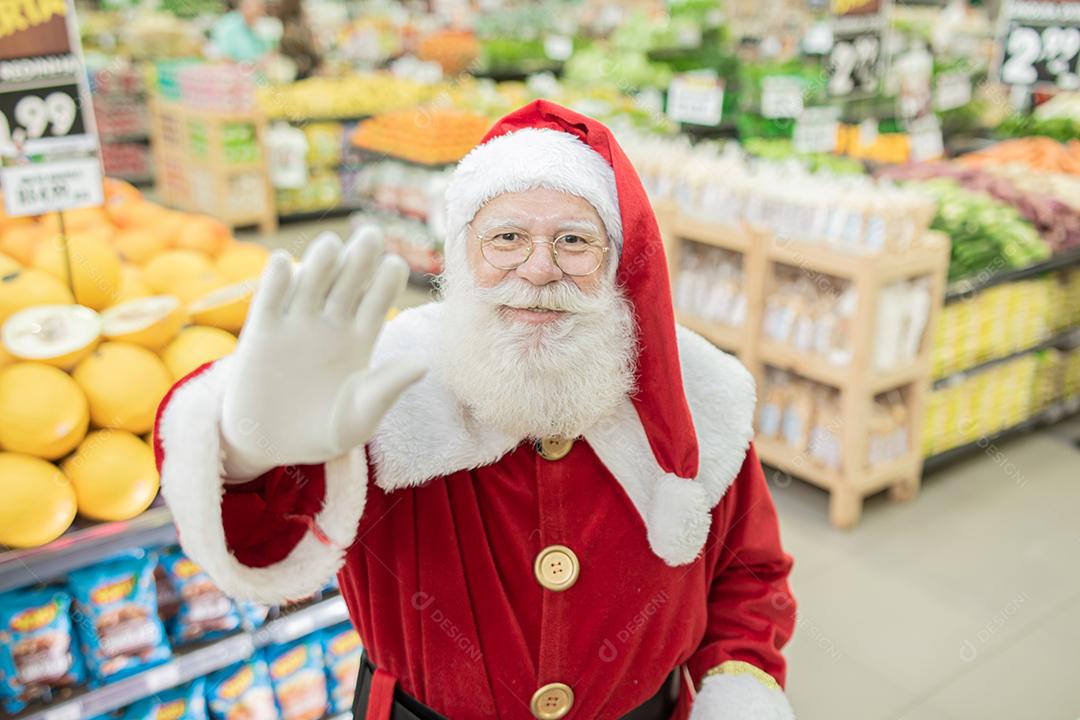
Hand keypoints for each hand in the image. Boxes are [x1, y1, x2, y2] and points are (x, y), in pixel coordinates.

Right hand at [220, 228, 425, 478]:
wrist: (271, 446)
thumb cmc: (322, 433)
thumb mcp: (359, 418)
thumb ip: (386, 389)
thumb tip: (423, 364)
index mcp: (360, 339)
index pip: (378, 299)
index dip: (387, 280)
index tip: (395, 264)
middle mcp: (331, 324)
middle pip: (348, 280)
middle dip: (359, 257)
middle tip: (370, 235)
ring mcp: (296, 325)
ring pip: (311, 281)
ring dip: (320, 260)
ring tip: (330, 246)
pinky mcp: (261, 333)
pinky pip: (270, 300)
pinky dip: (275, 281)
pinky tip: (282, 263)